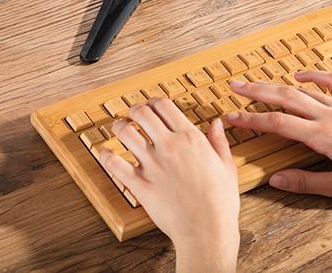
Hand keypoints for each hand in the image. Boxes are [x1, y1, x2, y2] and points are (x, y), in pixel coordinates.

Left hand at [101, 98, 238, 272]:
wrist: (207, 230)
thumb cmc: (220, 202)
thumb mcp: (226, 166)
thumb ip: (218, 141)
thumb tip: (216, 123)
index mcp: (190, 138)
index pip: (164, 106)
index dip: (154, 102)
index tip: (151, 106)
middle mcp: (169, 146)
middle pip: (142, 114)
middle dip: (134, 110)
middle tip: (132, 114)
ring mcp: (152, 165)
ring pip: (125, 133)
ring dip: (119, 127)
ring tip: (118, 128)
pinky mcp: (140, 185)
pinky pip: (115, 165)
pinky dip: (106, 156)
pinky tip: (105, 153)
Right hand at [226, 71, 331, 198]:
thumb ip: (306, 183)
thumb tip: (276, 180)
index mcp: (324, 137)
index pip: (279, 123)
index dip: (252, 119)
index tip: (231, 117)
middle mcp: (331, 115)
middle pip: (285, 97)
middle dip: (256, 92)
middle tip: (233, 87)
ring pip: (303, 90)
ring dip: (277, 85)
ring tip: (257, 82)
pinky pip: (330, 82)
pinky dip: (312, 76)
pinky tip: (299, 76)